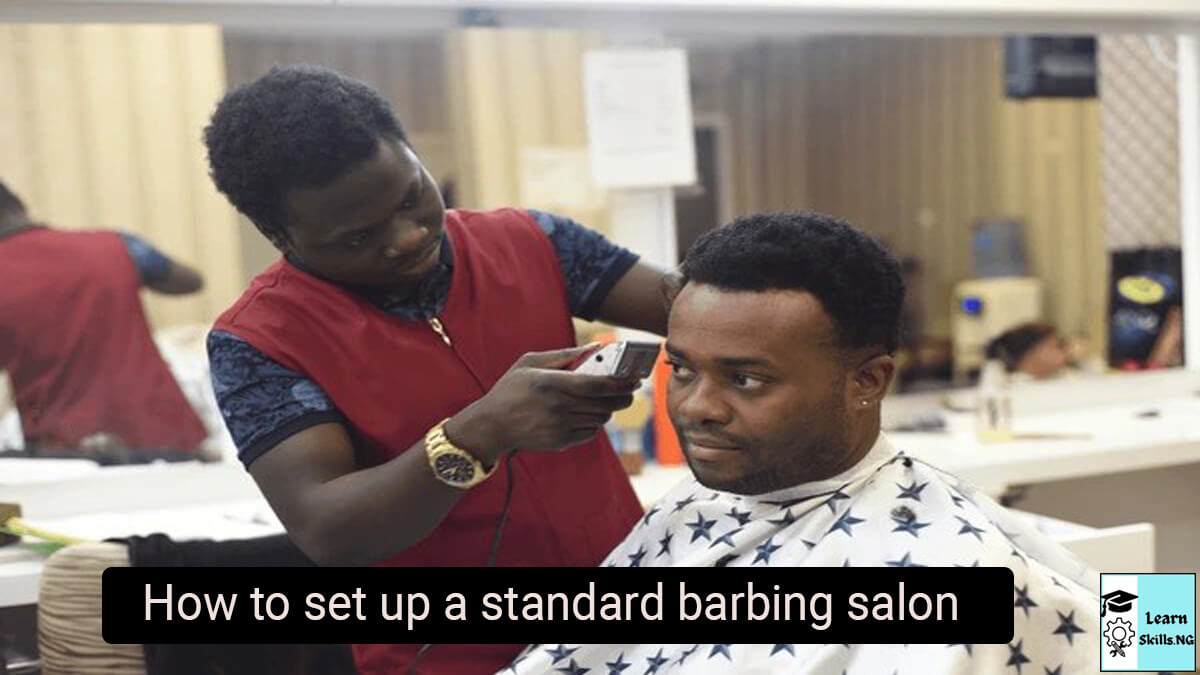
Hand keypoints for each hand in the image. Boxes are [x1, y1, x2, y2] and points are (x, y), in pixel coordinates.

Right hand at [445, 345, 639, 461]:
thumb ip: (565, 354)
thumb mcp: (530, 363)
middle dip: (623, 396)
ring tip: (605, 400)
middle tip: (629, 389)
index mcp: (551, 383)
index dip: (620, 382)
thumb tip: (595, 348)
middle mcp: (558, 407)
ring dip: (607, 408)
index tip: (634, 378)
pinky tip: (585, 414)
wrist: (491, 426)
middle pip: (605, 403)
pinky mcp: (561, 442)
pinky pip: (591, 432)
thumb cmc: (511, 389)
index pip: (597, 385)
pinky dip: (594, 422)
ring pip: (601, 418)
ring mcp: (560, 427)